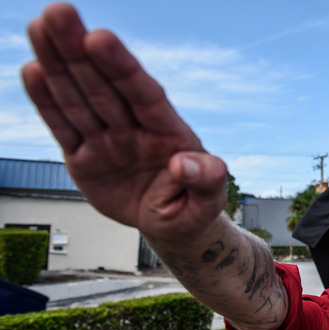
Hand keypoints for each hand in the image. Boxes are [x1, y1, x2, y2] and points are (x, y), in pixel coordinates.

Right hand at [22, 4, 226, 242]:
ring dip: (58, 64)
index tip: (100, 37)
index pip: (143, 94)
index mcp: (168, 133)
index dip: (122, 67)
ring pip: (78, 99)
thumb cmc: (194, 206)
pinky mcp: (84, 158)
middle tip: (59, 11)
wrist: (173, 225)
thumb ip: (207, 180)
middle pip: (104, 86)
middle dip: (80, 50)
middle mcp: (134, 129)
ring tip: (39, 27)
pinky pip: (64, 128)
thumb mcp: (209, 201)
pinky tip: (34, 70)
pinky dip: (47, 102)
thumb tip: (185, 164)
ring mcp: (107, 141)